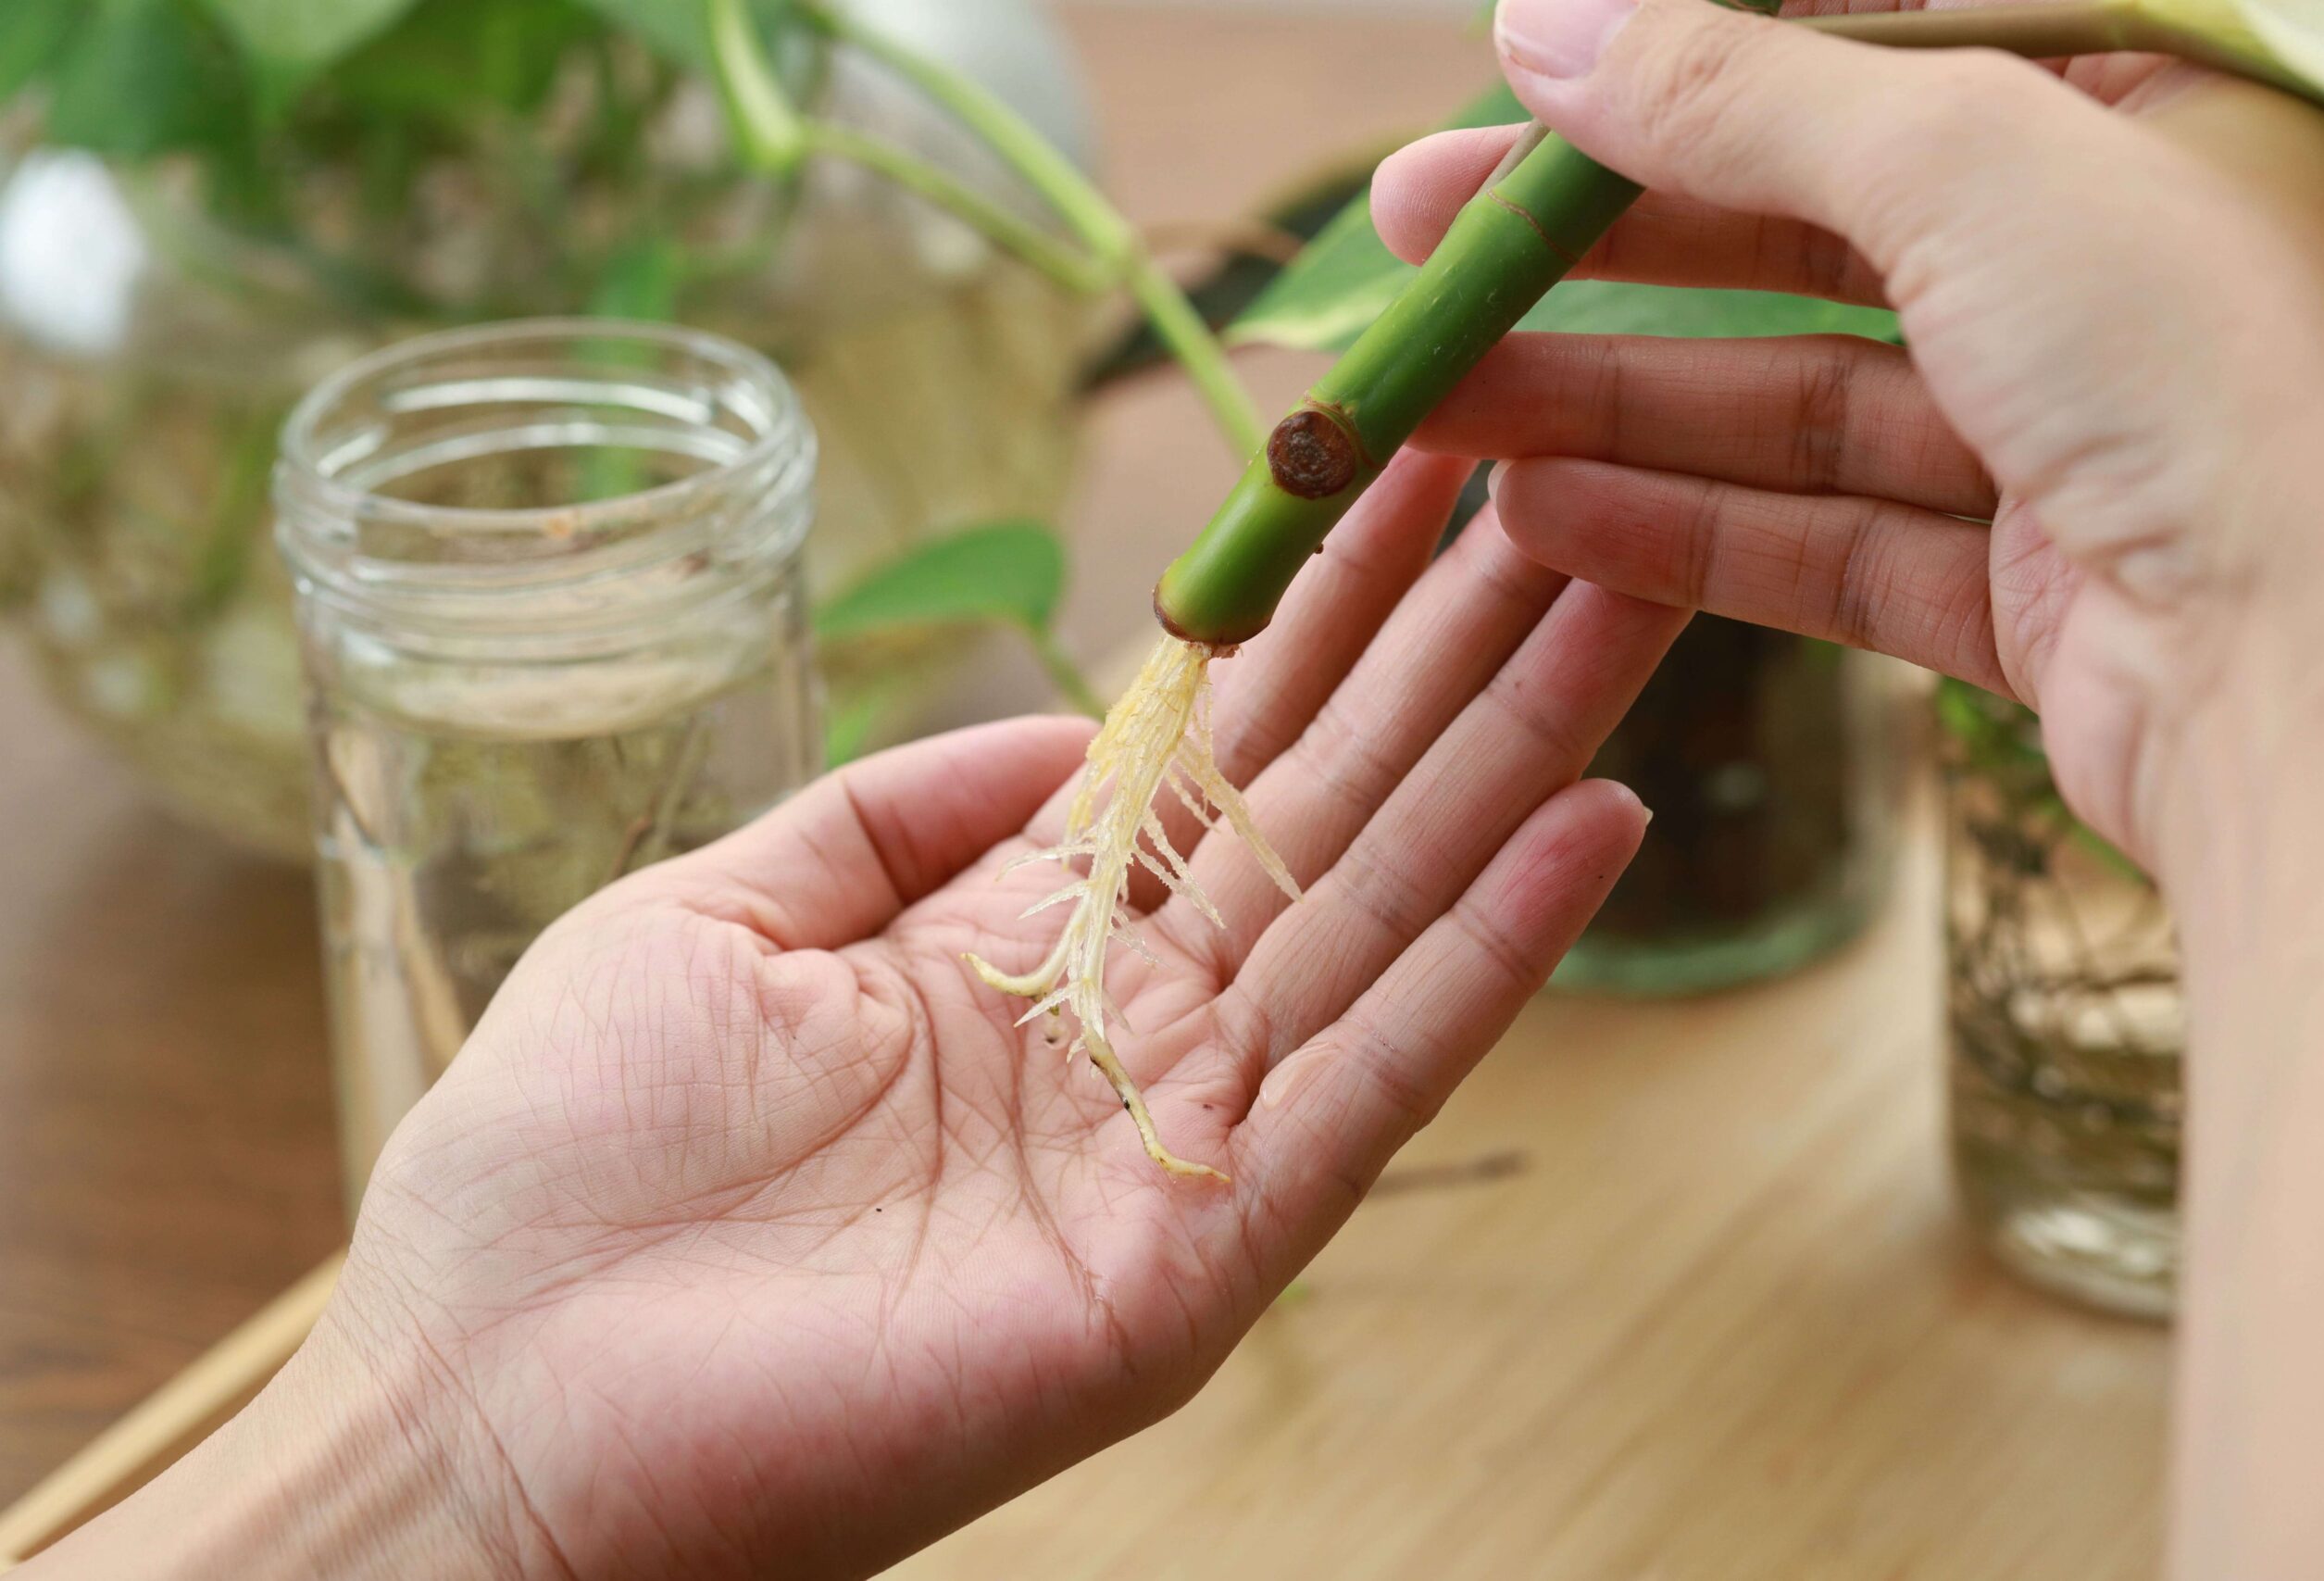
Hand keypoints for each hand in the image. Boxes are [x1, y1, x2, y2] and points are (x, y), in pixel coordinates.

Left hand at [34, 457, 1680, 1580]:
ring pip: (1384, 912)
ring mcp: (1175, 1142)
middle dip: (1453, 642)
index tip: (1412, 462)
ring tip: (1632, 589)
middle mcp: (1125, 1030)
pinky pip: (1370, 1085)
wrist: (496, 1408)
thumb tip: (1074, 711)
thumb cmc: (567, 1164)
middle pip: (1329, 806)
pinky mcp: (1198, 1257)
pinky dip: (1488, 957)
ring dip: (1514, 754)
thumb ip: (894, 809)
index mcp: (1013, 943)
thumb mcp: (718, 914)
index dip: (1314, 606)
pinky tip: (1591, 820)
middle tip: (1587, 477)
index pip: (1211, 748)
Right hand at [1373, 0, 2323, 870]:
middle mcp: (2112, 262)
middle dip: (1598, 246)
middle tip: (1416, 245)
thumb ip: (1737, 93)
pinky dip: (1691, 531)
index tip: (1509, 94)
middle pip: (1803, 231)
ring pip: (1798, 400)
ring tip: (1437, 400)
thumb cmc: (2202, 360)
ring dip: (1612, 401)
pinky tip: (1545, 515)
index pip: (1860, 54)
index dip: (1672, 71)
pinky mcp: (2038, 588)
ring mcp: (2076, 434)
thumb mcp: (1957, 159)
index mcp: (2140, 100)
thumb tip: (1544, 24)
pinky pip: (1832, 540)